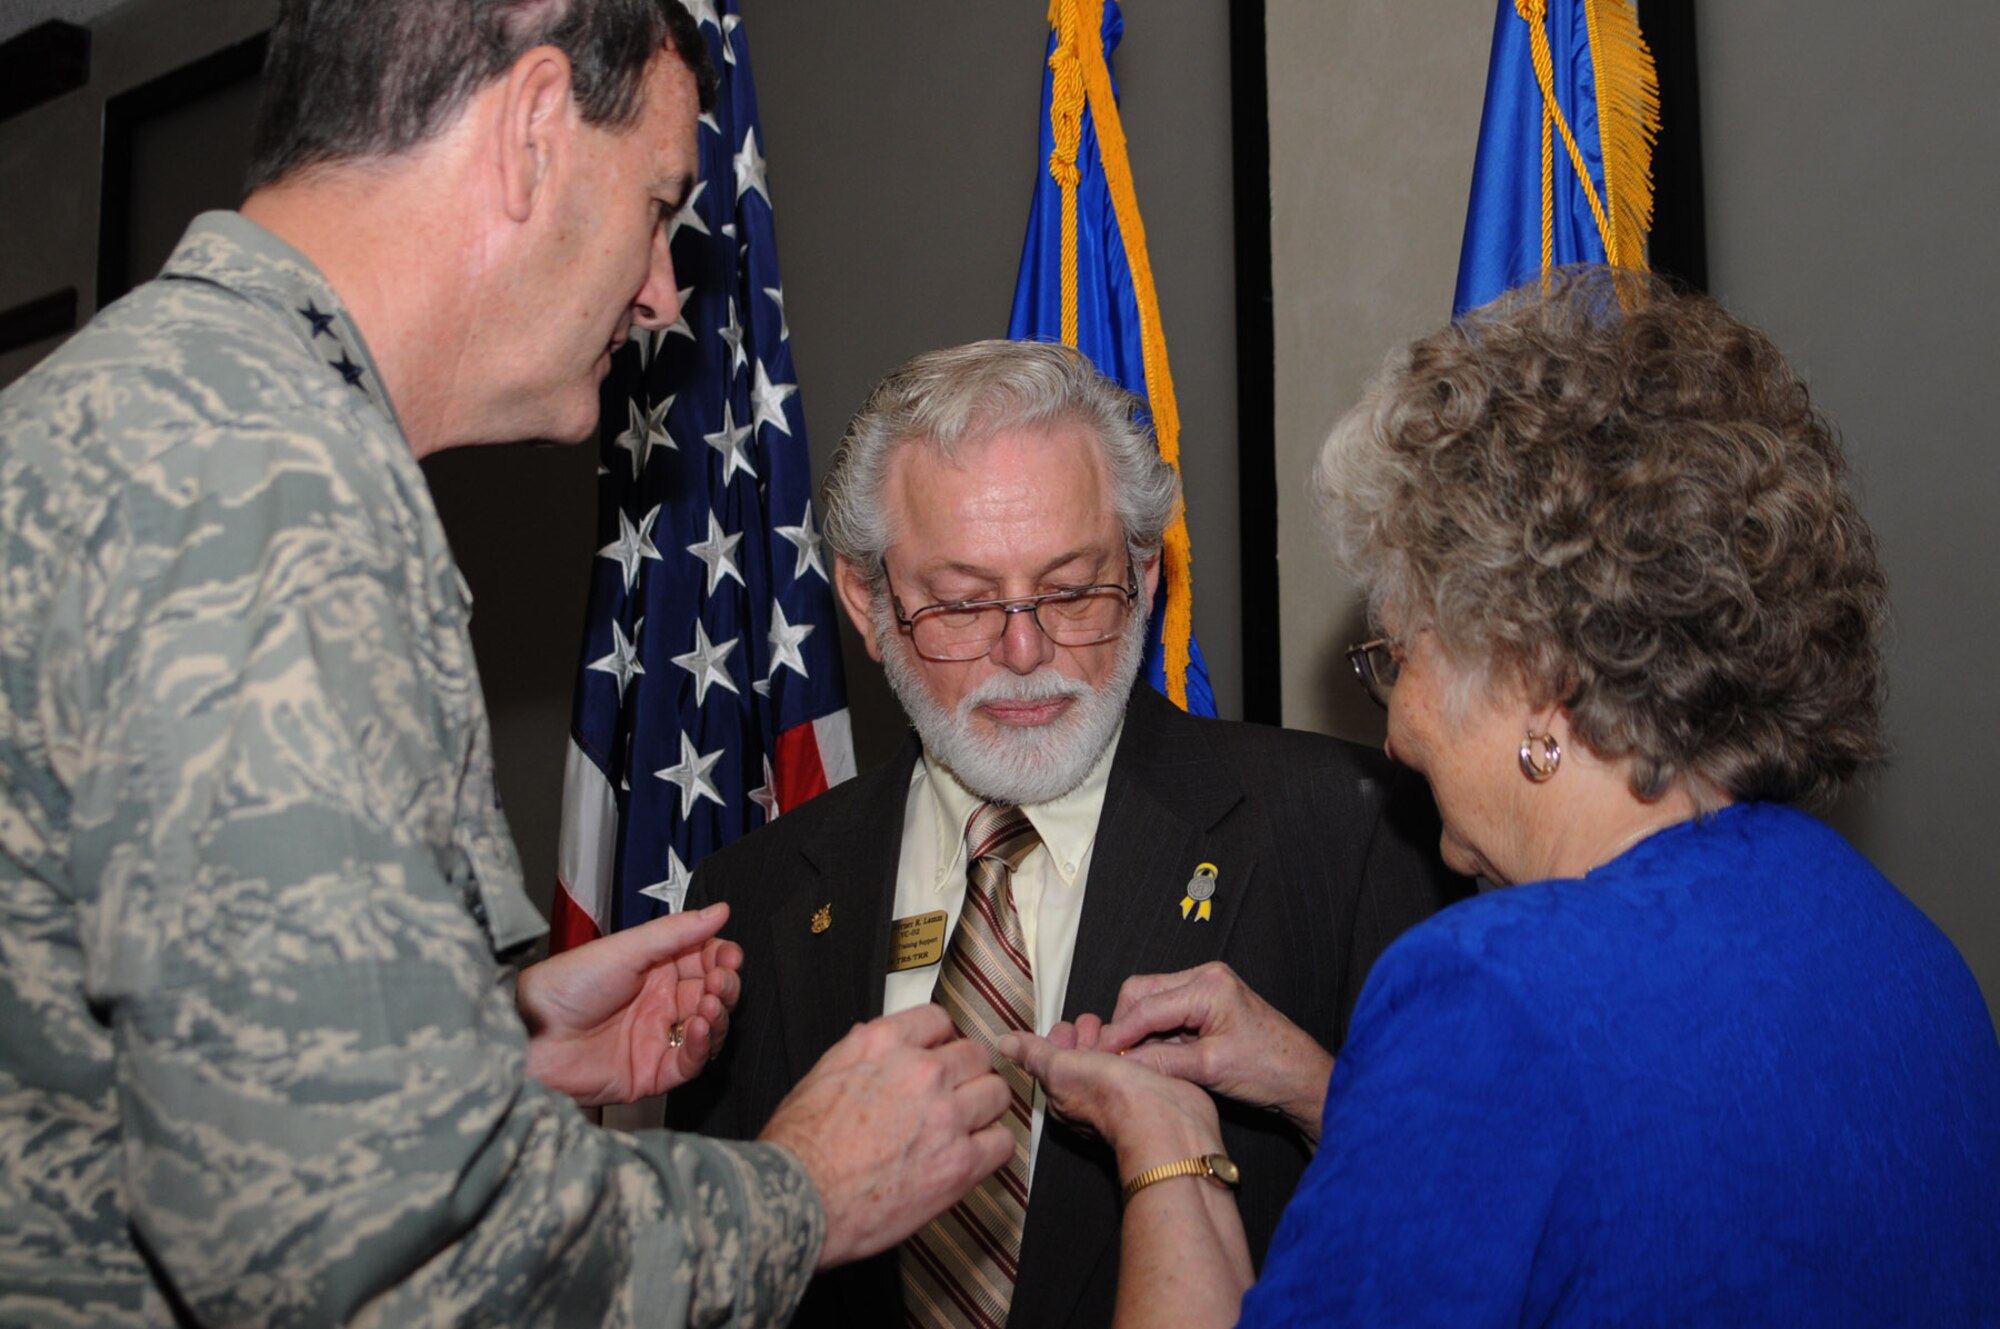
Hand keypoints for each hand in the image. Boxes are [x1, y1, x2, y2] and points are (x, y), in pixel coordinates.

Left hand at [517, 903, 742, 1106]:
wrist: (531, 1035)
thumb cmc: (566, 985)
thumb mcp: (625, 949)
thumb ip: (676, 932)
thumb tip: (720, 910)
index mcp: (654, 969)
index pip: (704, 961)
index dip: (722, 959)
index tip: (731, 957)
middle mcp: (659, 1003)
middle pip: (712, 995)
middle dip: (725, 986)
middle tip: (722, 981)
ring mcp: (657, 1038)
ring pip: (708, 1029)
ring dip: (717, 1016)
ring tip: (710, 1005)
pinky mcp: (652, 1073)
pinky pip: (689, 1063)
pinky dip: (700, 1046)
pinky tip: (697, 1028)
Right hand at [760, 1005, 1012, 1269]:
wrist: (798, 1198)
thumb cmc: (799, 1148)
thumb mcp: (821, 1075)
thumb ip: (859, 1053)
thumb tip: (874, 1044)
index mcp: (884, 1044)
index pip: (938, 1020)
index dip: (941, 1041)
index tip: (940, 1055)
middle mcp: (922, 1072)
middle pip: (975, 1054)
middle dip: (967, 1073)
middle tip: (956, 1094)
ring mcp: (946, 1116)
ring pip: (996, 1093)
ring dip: (984, 1108)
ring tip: (968, 1124)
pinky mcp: (961, 1163)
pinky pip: (1003, 1142)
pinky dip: (992, 1148)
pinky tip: (974, 1154)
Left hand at [1001, 1028, 1222, 1167]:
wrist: (1165, 1118)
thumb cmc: (1113, 1101)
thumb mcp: (1060, 1067)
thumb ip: (1034, 1054)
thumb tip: (1006, 1044)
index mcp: (1063, 1097)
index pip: (1054, 1061)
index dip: (1059, 1040)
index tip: (1068, 1028)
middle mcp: (1090, 1100)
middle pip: (1082, 1059)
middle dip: (1085, 1037)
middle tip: (1091, 1026)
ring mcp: (1121, 1096)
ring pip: (1110, 1060)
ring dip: (1111, 1041)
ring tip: (1115, 1030)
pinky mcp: (1148, 1090)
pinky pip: (1136, 1064)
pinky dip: (1135, 1049)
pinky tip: (1139, 1041)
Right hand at [1096, 962, 1334, 1145]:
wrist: (1304, 1078)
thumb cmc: (1270, 1070)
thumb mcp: (1210, 1070)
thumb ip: (1161, 1062)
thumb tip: (1119, 1063)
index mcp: (1209, 986)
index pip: (1146, 1007)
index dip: (1118, 1033)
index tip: (1096, 1055)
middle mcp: (1206, 977)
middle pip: (1142, 993)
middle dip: (1126, 1025)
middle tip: (1115, 1058)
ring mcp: (1207, 987)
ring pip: (1151, 1001)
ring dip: (1140, 1030)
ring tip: (1136, 1061)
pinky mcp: (1208, 1003)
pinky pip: (1168, 1011)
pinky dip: (1156, 1033)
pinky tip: (1154, 1056)